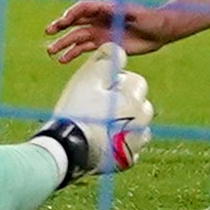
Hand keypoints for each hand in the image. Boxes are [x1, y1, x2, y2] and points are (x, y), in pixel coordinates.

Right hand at [40, 46, 152, 177]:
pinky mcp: (128, 161)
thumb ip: (106, 60)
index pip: (136, 82)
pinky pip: (130, 146)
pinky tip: (103, 138)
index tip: (99, 88)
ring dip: (125, 121)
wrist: (67, 150)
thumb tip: (118, 49)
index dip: (117, 81)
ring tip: (100, 122)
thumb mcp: (88, 78)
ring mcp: (136, 144)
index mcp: (135, 101)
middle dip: (124, 100)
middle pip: (140, 104)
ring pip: (138, 125)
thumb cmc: (77, 109)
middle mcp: (142, 123)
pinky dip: (120, 141)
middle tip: (98, 104)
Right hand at [42, 0, 189, 61]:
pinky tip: (64, 59)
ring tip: (51, 52)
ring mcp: (100, 33)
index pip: (82, 9)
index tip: (64, 21)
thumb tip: (108, 8)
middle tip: (48, 32)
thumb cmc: (151, 18)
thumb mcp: (137, 13)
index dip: (72, 14)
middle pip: (74, 22)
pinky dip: (73, 54)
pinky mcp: (105, 46)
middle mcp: (99, 20)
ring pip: (77, 38)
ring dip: (63, 44)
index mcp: (104, 8)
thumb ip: (122, 11)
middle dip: (60, 26)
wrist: (161, 31)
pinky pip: (85, 50)